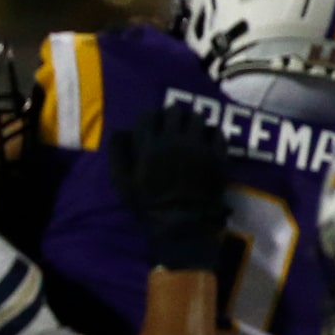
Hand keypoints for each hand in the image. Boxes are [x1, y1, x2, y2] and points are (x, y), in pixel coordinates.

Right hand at [108, 103, 230, 273]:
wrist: (181, 224)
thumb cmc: (147, 205)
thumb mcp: (121, 184)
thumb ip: (117, 154)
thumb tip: (119, 131)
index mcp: (149, 146)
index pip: (148, 116)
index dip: (147, 119)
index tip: (148, 127)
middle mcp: (175, 140)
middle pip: (174, 111)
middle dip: (170, 116)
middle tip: (170, 127)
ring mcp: (199, 146)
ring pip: (197, 117)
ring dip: (191, 122)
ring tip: (188, 132)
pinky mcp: (217, 154)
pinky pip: (216, 132)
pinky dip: (209, 133)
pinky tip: (204, 141)